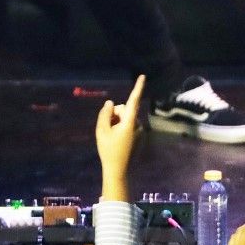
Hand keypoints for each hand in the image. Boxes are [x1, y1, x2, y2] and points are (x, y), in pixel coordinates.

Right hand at [93, 75, 144, 201]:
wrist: (118, 169)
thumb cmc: (108, 150)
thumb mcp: (101, 131)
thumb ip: (105, 114)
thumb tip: (111, 103)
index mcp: (129, 122)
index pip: (133, 100)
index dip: (138, 87)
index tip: (143, 75)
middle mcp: (137, 123)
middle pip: (124, 109)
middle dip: (114, 114)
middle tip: (106, 128)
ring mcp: (139, 130)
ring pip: (124, 118)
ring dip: (116, 122)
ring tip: (111, 136)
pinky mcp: (138, 135)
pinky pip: (127, 125)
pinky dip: (120, 128)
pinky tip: (116, 140)